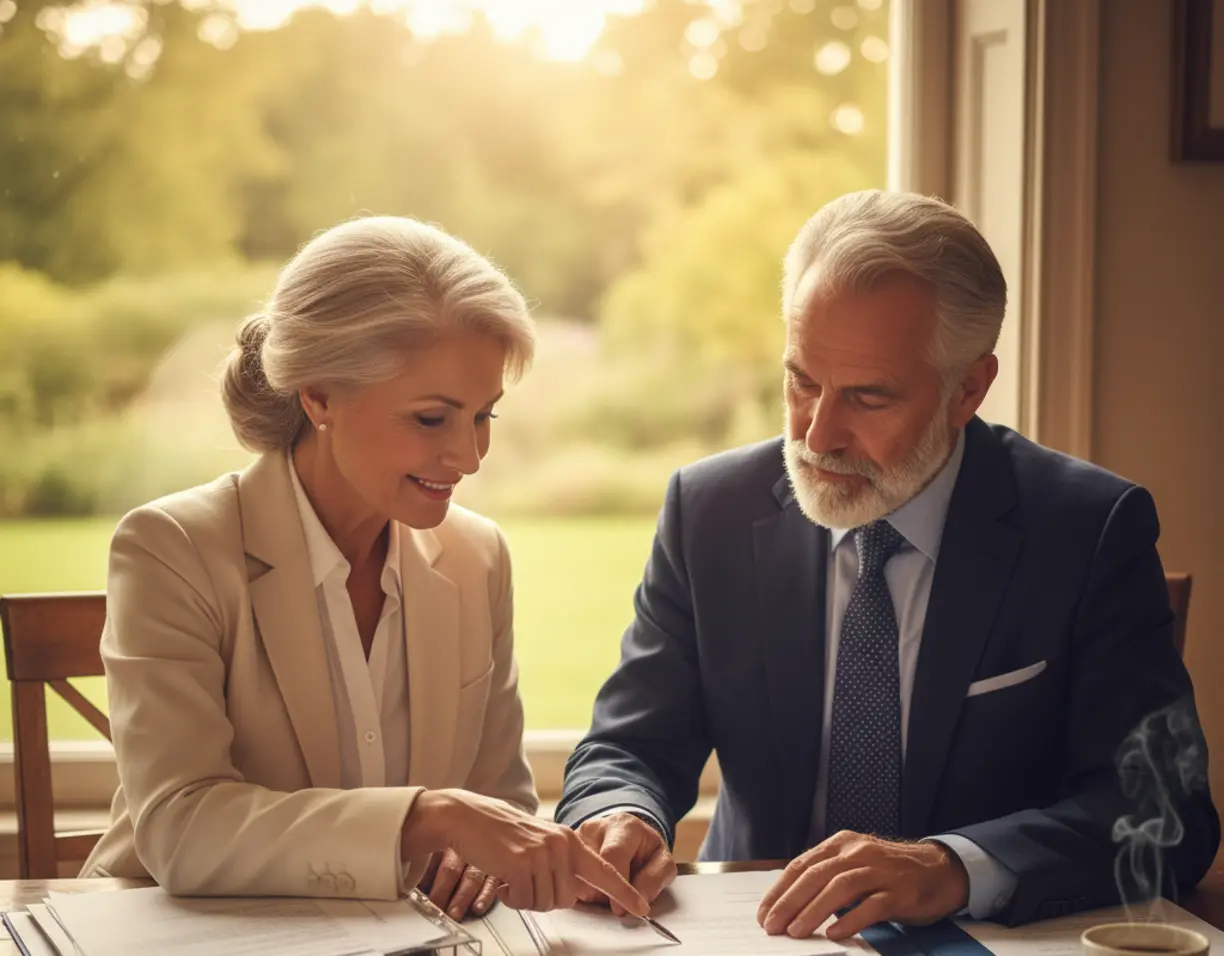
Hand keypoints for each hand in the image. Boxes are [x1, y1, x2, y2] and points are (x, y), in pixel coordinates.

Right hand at [401, 790, 649, 916]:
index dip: (624, 892)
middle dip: (546, 899)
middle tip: (527, 883)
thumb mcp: (541, 843)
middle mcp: (560, 845)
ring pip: (546, 903)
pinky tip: (503, 880)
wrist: (468, 817)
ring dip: (527, 899)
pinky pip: (525, 901)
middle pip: (567, 899)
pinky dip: (512, 898)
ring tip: (513, 877)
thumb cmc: (502, 833)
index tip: (642, 907)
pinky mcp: (521, 864)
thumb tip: (573, 893)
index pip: (604, 870)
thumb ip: (561, 863)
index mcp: (569, 840)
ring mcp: (541, 854)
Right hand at [575, 812, 676, 914]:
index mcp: (622, 825)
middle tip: (614, 902)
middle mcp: (594, 827)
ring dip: (590, 891)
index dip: (617, 886)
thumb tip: (640, 900)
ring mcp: (575, 838)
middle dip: (602, 892)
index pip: (613, 856)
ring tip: (606, 889)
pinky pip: (566, 878)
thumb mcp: (661, 860)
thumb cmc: (644, 850)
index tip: (621, 908)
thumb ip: (655, 878)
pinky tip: (593, 886)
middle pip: (589, 868)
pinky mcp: (562, 851)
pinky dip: (580, 889)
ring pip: (575, 876)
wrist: (626, 836)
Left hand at [756, 832, 968, 939]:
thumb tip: (789, 904)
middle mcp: (858, 852)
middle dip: (790, 902)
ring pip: (840, 888)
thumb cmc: (888, 872)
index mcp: (841, 844)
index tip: (764, 913)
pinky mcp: (901, 891)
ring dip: (814, 911)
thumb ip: (826, 877)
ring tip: (796, 932)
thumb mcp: (854, 864)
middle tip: (772, 926)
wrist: (938, 870)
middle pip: (817, 875)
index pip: (802, 865)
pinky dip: (851, 919)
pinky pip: (872, 905)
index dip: (780, 891)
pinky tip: (835, 933)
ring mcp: (881, 871)